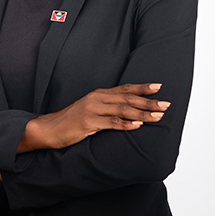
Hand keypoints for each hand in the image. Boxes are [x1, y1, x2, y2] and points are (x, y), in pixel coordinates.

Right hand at [18, 83, 170, 152]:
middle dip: (148, 101)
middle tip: (165, 104)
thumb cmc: (70, 121)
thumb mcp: (90, 109)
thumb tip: (128, 112)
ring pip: (122, 110)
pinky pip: (110, 123)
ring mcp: (92, 110)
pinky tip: (137, 126)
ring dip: (142, 113)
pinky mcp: (88, 123)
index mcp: (98, 94)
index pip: (125, 88)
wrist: (48, 129)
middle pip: (127, 98)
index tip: (159, 87)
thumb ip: (107, 108)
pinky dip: (125, 124)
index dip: (142, 88)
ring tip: (157, 116)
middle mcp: (97, 98)